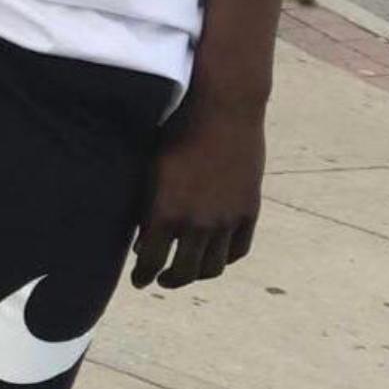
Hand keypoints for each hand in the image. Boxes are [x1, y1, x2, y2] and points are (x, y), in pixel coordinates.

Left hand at [132, 92, 263, 289]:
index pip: (151, 262)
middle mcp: (197, 223)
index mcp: (166, 213)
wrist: (222, 108)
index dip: (143, 276)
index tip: (139, 281)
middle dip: (169, 280)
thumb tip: (142, 242)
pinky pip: (237, 250)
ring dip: (198, 275)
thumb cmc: (177, 130)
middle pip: (183, 272)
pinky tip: (215, 255)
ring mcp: (226, 220)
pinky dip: (225, 258)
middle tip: (161, 280)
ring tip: (189, 272)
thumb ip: (146, 209)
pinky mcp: (249, 211)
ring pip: (213, 267)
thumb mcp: (151, 170)